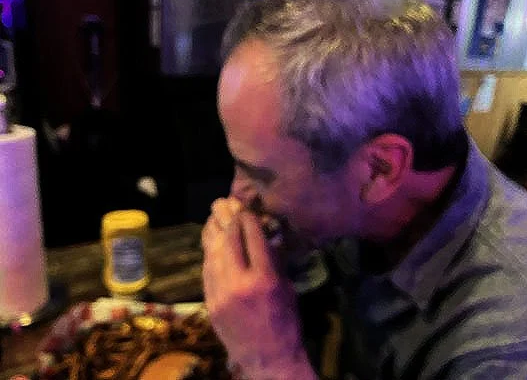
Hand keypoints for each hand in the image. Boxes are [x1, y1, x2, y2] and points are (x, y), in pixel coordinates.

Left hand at [202, 199, 316, 378]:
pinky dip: (209, 251)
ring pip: (213, 252)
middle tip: (224, 202)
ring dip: (214, 230)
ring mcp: (220, 293)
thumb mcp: (286, 288)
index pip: (252, 236)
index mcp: (264, 278)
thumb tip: (264, 232)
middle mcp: (239, 282)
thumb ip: (273, 259)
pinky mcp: (209, 302)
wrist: (267, 358)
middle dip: (227, 217)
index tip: (245, 206)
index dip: (247, 217)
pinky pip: (206, 269)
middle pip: (229, 239)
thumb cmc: (285, 322)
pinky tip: (211, 240)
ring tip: (214, 214)